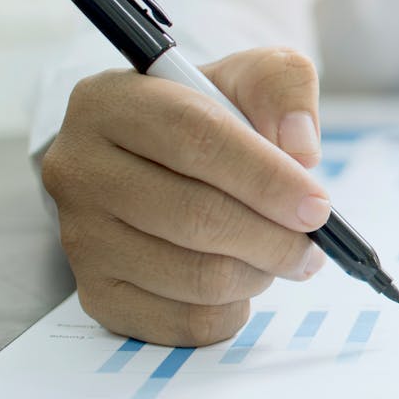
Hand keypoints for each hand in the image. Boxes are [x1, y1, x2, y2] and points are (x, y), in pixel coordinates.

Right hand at [41, 48, 329, 346]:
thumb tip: (301, 145)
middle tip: (313, 245)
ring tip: (278, 254)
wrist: (158, 161)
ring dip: (257, 274)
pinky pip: (182, 322)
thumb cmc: (210, 116)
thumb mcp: (249, 76)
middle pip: (196, 217)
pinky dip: (232, 309)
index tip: (318, 207)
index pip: (197, 140)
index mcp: (111, 102)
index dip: (267, 178)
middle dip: (273, 238)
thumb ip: (282, 88)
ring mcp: (81, 237)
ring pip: (193, 276)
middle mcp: (80, 169)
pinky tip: (244, 280)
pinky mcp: (97, 294)